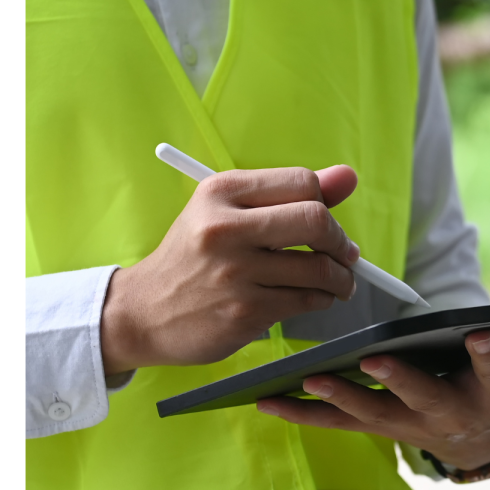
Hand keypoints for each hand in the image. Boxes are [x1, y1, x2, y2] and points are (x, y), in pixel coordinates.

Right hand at [101, 165, 361, 374]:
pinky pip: (308, 300)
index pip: (302, 182)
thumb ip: (288, 195)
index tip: (328, 223)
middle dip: (341, 242)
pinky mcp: (245, 311)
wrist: (143, 312)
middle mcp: (225, 228)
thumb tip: (347, 177)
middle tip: (345, 255)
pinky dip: (322, 300)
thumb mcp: (227, 213)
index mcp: (221, 192)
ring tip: (337, 282)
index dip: (327, 204)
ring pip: (320, 268)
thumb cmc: (194, 258)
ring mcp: (234, 272)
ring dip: (340, 278)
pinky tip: (314, 298)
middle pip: (316, 221)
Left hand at [255, 313, 489, 470]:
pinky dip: (303, 413)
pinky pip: (336, 424)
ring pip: (373, 416)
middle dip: (402, 380)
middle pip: (427, 400)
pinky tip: (265, 399)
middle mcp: (452, 416)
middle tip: (375, 356)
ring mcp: (409, 426)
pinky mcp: (375, 426)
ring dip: (341, 399)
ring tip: (309, 378)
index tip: (482, 329)